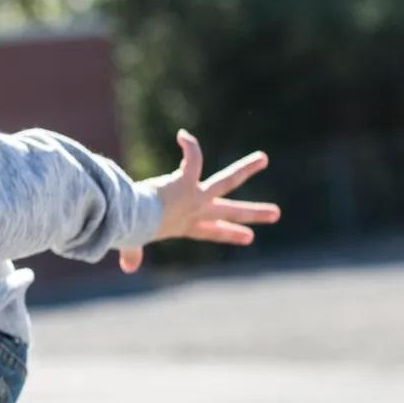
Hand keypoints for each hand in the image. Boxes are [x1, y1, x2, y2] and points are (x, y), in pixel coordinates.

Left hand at [120, 130, 282, 273]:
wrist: (134, 220)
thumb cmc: (131, 230)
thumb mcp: (133, 242)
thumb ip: (132, 254)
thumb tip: (127, 267)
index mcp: (184, 226)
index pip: (211, 231)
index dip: (229, 233)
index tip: (248, 237)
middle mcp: (196, 211)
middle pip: (230, 211)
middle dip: (253, 213)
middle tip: (276, 213)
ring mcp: (196, 196)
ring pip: (227, 181)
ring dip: (246, 168)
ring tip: (263, 158)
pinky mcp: (189, 181)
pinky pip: (195, 158)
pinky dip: (190, 146)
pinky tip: (182, 135)